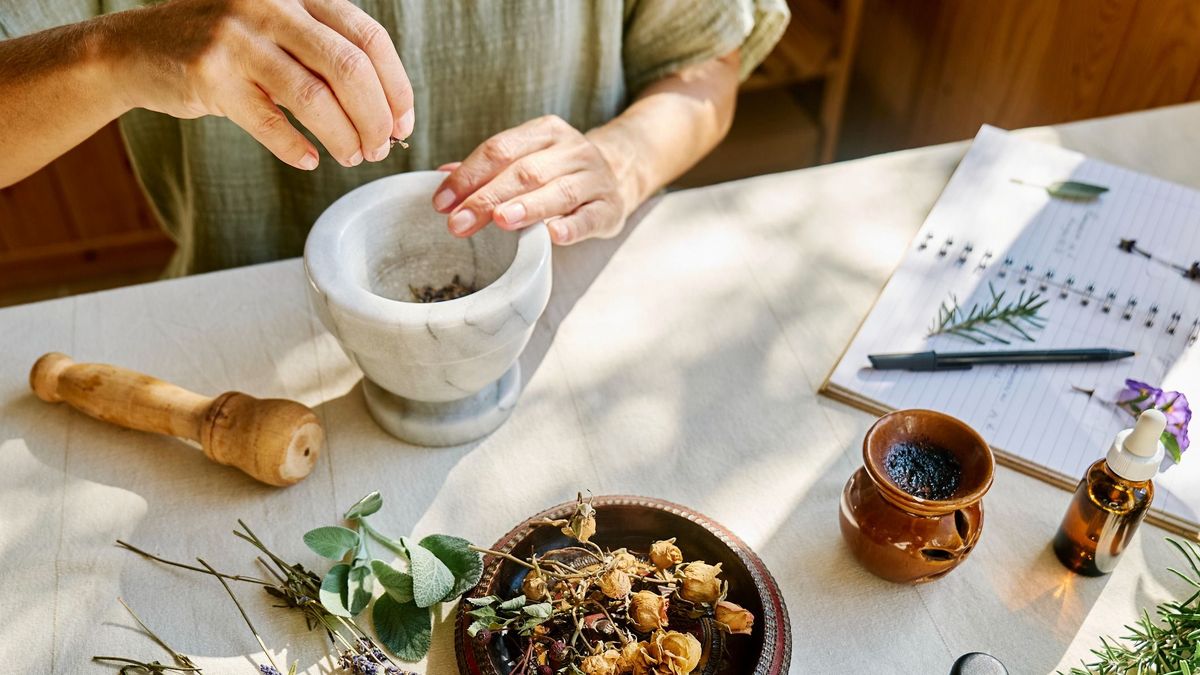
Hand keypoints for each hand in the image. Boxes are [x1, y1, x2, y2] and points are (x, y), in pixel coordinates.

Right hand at [109, 0, 412, 169]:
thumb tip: (390, 112)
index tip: (404, 122)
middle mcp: (269, 5)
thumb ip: (326, 53)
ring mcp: (237, 38)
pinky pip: (270, 123)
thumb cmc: (224, 46)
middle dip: (375, 118)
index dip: (396, 86)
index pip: (369, 38)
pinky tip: (309, 159)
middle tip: (380, 147)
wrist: (133, 49)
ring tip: (352, 156)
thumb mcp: (278, 29)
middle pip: (349, 69)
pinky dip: (297, 148)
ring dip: (344, 137)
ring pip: (315, 99)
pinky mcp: (209, 75)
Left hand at [431, 115, 627, 244]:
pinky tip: (553, 236)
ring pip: (558, 191)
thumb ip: (488, 168)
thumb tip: (441, 175)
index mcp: (545, 132)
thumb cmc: (559, 171)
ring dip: (527, 207)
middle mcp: (572, 149)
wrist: (620, 174)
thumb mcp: (527, 158)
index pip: (500, 149)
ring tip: (501, 220)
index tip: (442, 202)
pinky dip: (572, 227)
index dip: (468, 175)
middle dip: (488, 198)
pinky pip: (590, 217)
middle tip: (458, 223)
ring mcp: (594, 178)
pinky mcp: (610, 207)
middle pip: (525, 172)